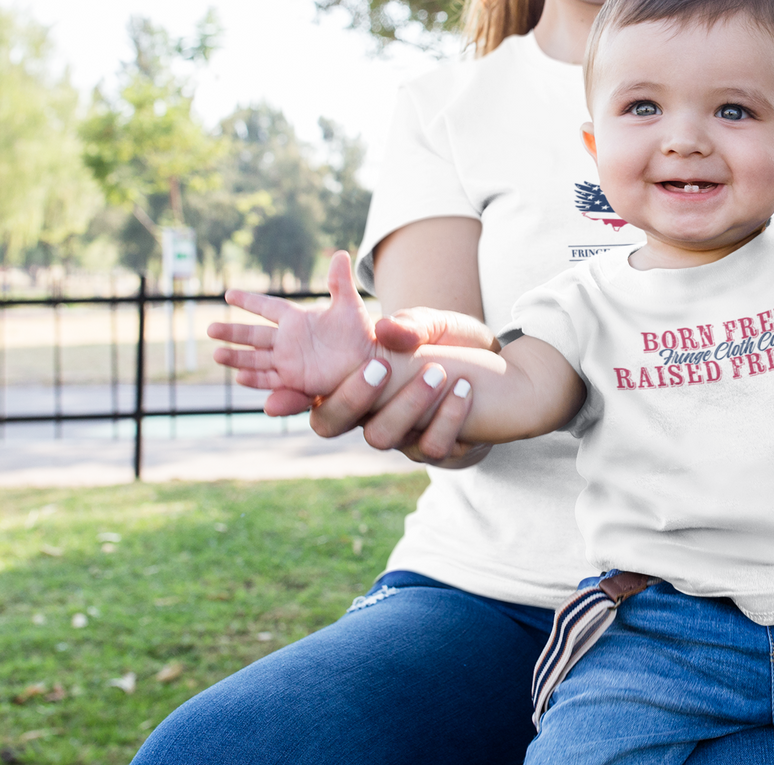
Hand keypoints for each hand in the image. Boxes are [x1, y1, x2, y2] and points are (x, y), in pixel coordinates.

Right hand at [210, 251, 376, 400]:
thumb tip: (341, 252)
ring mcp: (290, 361)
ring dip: (237, 357)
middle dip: (232, 332)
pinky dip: (256, 379)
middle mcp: (288, 340)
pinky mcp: (295, 381)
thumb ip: (340, 282)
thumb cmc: (361, 333)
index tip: (228, 293)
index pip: (267, 307)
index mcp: (297, 319)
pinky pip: (271, 379)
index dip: (249, 301)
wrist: (370, 362)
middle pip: (253, 335)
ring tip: (216, 354)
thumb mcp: (349, 306)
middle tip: (209, 329)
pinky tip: (240, 377)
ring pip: (256, 358)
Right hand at [302, 305, 498, 466]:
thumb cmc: (449, 345)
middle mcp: (368, 414)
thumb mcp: (430, 324)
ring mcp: (400, 436)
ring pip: (382, 437)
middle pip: (332, 423)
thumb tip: (384, 328)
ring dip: (407, 405)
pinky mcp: (436, 448)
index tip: (276, 400)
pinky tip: (465, 389)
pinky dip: (448, 418)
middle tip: (380, 368)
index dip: (289, 398)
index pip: (310, 394)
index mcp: (353, 381)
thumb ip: (408, 325)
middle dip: (351, 396)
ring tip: (438, 373)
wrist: (498, 372)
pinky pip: (432, 447)